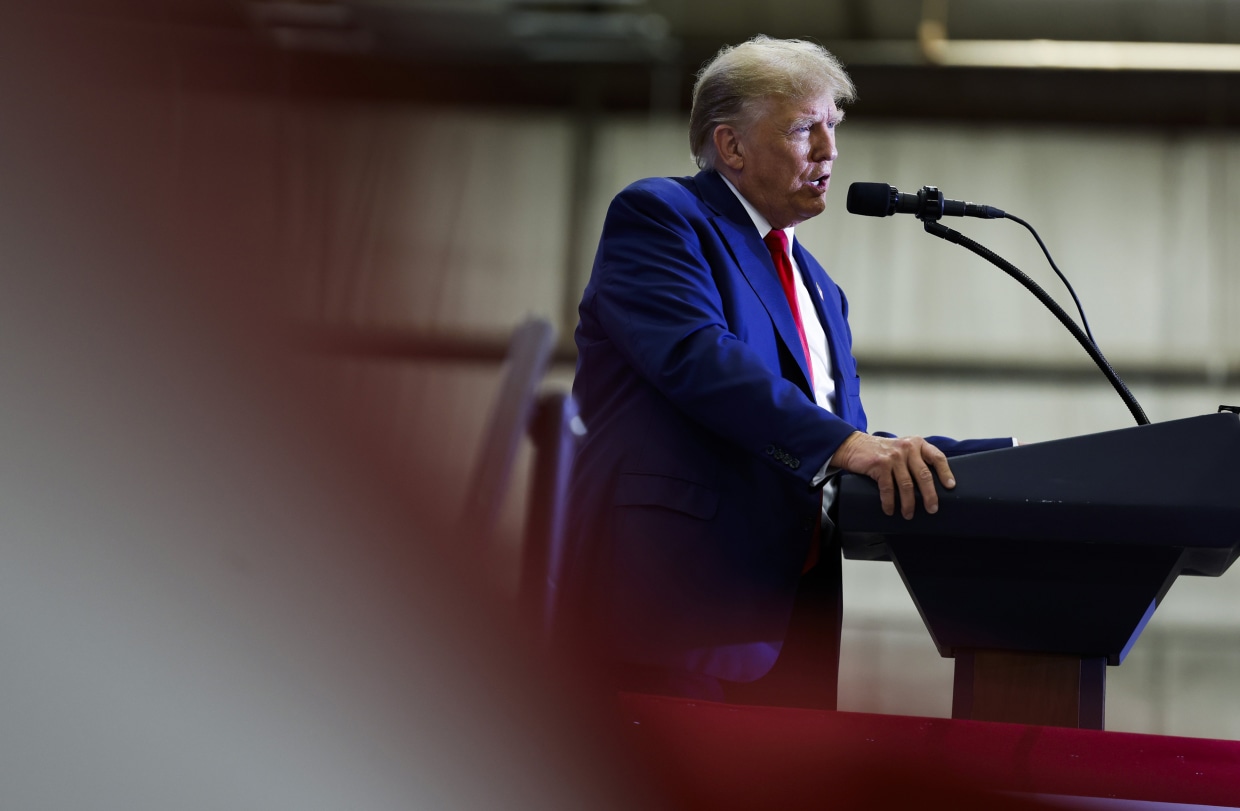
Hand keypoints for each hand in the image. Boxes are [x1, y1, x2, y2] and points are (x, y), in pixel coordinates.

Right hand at [830, 432, 955, 519]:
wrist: (854, 446)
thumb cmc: (881, 452)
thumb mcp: (902, 449)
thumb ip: (916, 459)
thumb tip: (931, 484)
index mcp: (917, 444)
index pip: (937, 457)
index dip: (945, 473)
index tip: (950, 487)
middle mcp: (907, 448)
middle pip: (924, 475)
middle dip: (929, 496)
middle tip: (932, 509)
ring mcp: (894, 456)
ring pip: (906, 485)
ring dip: (908, 504)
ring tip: (908, 515)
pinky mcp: (880, 464)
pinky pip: (888, 488)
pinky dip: (889, 502)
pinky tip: (890, 510)